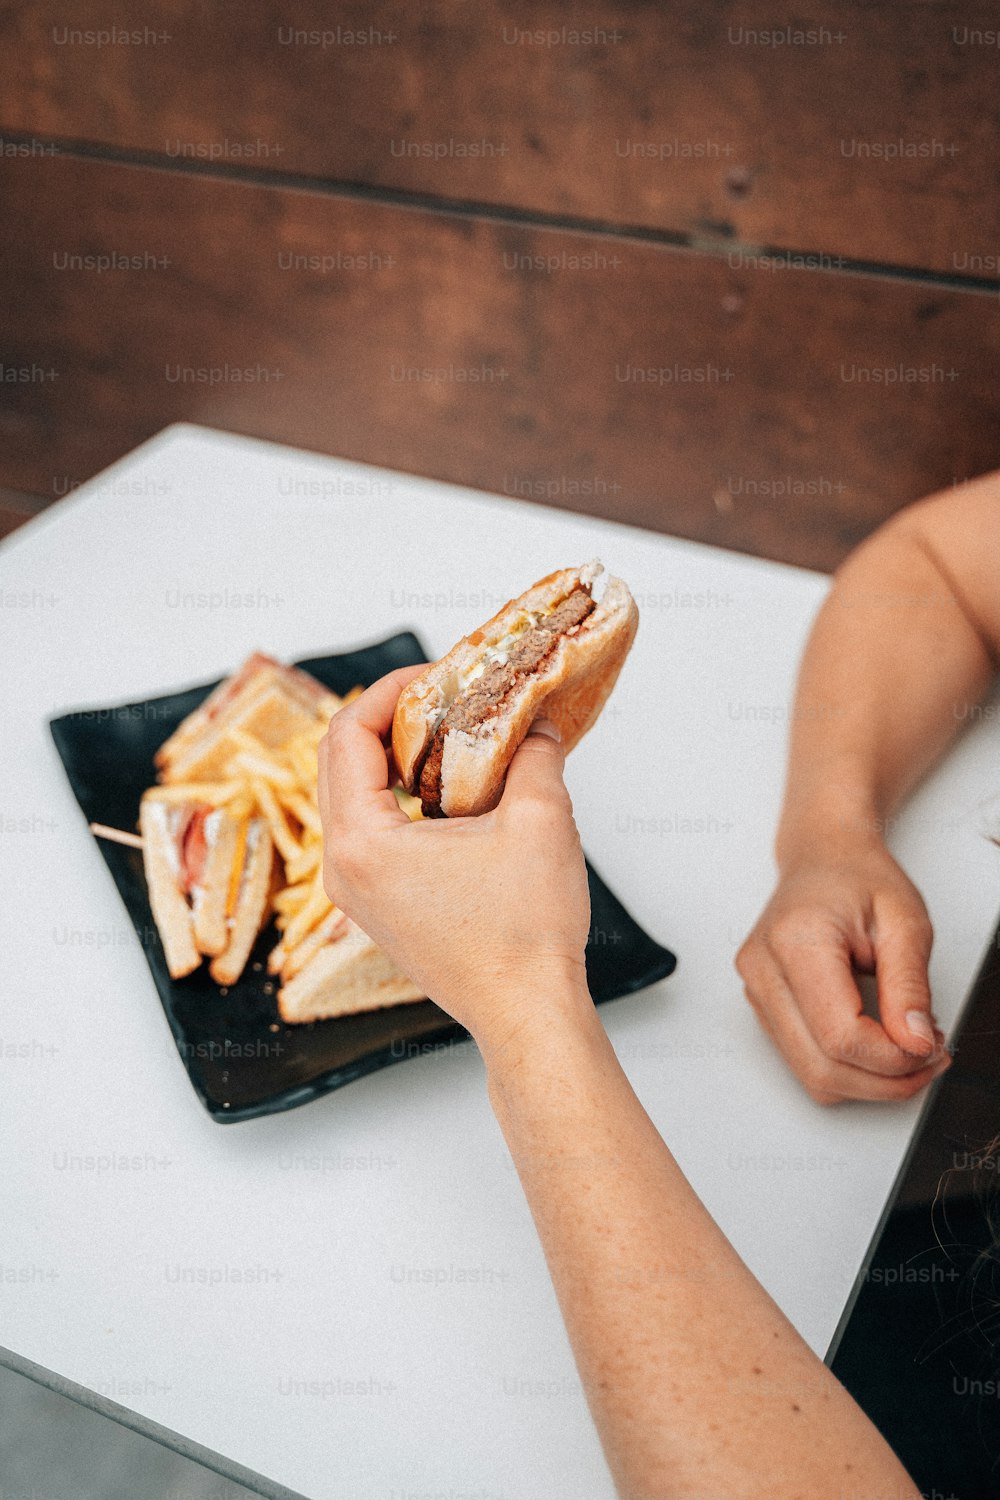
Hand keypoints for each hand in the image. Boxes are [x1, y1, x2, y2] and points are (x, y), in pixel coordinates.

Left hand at [317, 667, 593, 1058]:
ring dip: (391, 756)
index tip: (436, 675)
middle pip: (339, 761)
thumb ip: (535, 754)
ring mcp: (356, 892)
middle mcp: (342, 868)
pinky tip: (450, 789)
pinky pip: (369, 830)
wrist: (528, 1015)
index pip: (347, 736)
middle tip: (442, 696)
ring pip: (351, 796)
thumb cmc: (526, 934)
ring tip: (448, 734)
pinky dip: (398, 795)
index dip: (389, 691)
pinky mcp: (379, 907)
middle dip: (388, 717)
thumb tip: (535, 723)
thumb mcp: (540, 820)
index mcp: (361, 843)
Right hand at [736, 835, 950, 1103]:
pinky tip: (878, 1041)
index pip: (840, 1036)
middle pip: (822, 1069)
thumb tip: (914, 1043)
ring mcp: (756, 991)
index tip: (930, 1046)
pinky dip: (848, 1067)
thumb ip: (910, 986)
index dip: (892, 1058)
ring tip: (907, 1047)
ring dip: (868, 1080)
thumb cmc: (858, 878)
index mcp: (796, 941)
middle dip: (885, 1080)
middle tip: (929, 1057)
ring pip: (812, 1076)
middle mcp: (763, 970)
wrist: (822, 856)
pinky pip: (805, 1062)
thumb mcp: (905, 922)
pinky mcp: (762, 1005)